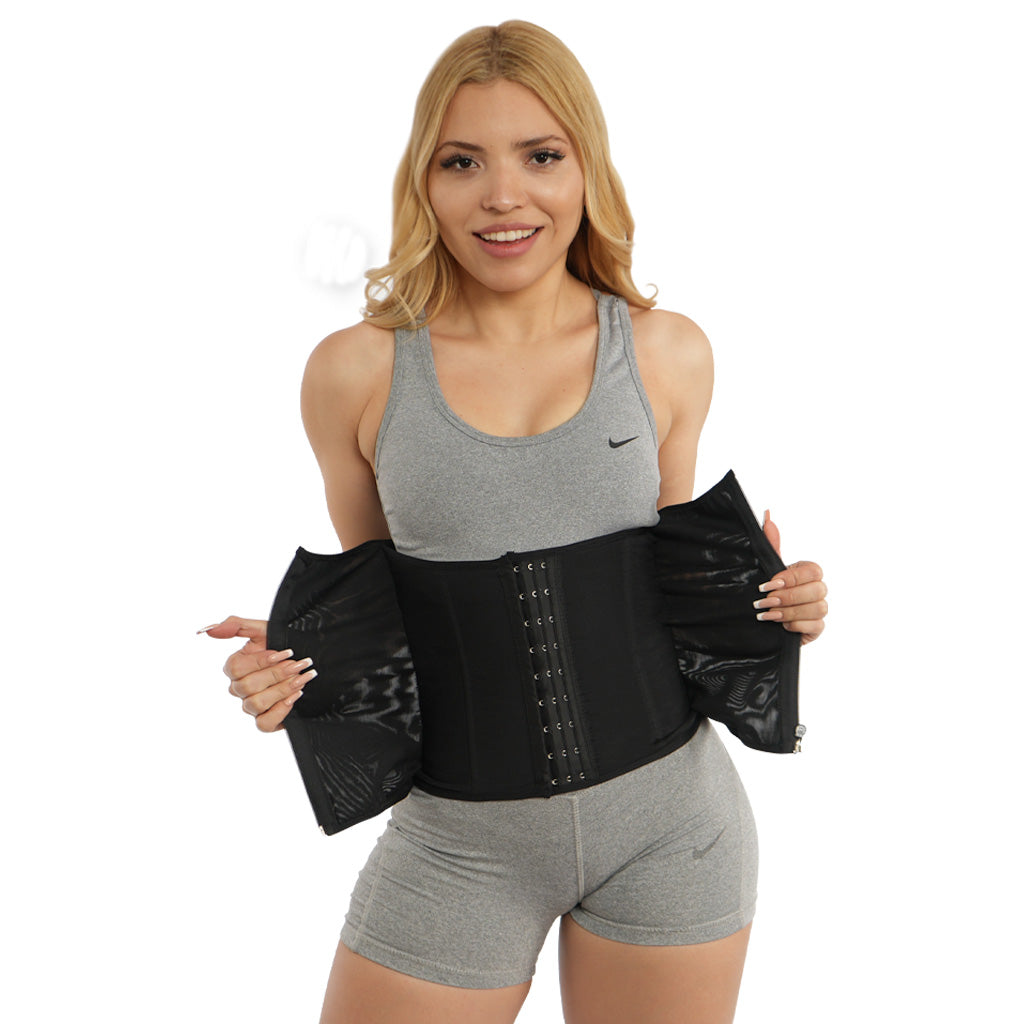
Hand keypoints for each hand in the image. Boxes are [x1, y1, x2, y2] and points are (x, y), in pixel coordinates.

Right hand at [199, 616, 316, 730]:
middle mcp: (240, 688)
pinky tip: (295, 696)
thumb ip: (237, 626)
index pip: (236, 668)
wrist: (313, 661)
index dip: (261, 661)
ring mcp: (251, 706)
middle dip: (277, 674)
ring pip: (255, 704)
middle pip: (247, 686)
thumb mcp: (265, 630)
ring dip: (282, 690)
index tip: (286, 652)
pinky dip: (280, 710)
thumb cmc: (287, 645)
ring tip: (301, 678)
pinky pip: (264, 724)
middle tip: (298, 665)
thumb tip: (208, 630)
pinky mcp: (266, 721)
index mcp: (235, 666)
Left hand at [755, 512, 827, 645]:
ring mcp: (820, 609)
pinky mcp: (818, 627)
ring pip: (817, 608)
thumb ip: (770, 544)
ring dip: (789, 612)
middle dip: (789, 596)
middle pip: (817, 589)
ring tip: (768, 614)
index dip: (792, 578)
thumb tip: (767, 515)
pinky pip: (816, 625)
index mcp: (808, 572)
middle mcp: (818, 589)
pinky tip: (781, 626)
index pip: (812, 570)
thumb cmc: (769, 591)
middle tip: (765, 601)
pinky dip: (796, 625)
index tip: (768, 584)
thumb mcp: (767, 568)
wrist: (764, 620)